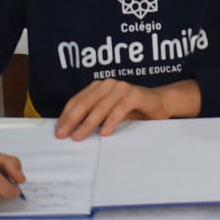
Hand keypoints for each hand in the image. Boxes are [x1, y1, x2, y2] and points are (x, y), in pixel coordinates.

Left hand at [55, 79, 198, 139]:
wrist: (160, 103)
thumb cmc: (133, 110)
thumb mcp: (109, 112)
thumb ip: (93, 115)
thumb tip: (71, 129)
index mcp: (99, 87)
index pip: (77, 100)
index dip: (66, 115)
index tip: (58, 130)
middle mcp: (109, 84)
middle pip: (86, 102)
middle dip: (72, 120)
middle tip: (63, 135)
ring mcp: (122, 88)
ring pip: (101, 106)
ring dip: (88, 123)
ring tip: (79, 136)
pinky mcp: (136, 95)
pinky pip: (120, 109)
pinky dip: (111, 121)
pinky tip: (104, 132)